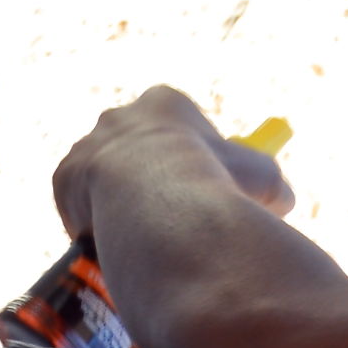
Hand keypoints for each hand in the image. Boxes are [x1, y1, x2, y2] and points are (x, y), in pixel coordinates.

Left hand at [52, 85, 297, 241]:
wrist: (161, 206)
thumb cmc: (218, 185)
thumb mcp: (263, 179)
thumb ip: (269, 183)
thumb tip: (281, 201)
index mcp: (166, 103)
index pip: (177, 125)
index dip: (194, 159)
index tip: (203, 188)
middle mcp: (120, 116)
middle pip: (135, 149)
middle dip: (151, 180)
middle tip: (170, 217)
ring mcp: (88, 145)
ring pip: (104, 178)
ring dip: (121, 203)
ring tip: (143, 236)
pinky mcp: (65, 178)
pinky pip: (80, 205)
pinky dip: (97, 226)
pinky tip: (117, 244)